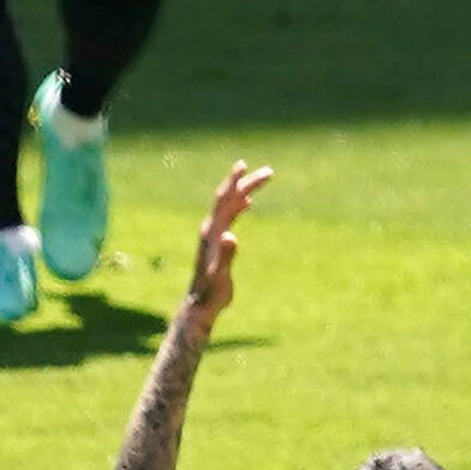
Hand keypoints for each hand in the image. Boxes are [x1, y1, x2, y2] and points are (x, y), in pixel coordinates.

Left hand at [186, 161, 272, 317]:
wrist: (201, 304)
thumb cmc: (212, 292)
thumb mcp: (220, 275)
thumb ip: (226, 255)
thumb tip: (231, 236)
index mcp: (212, 233)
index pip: (223, 201)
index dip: (233, 183)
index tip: (243, 165)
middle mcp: (211, 229)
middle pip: (229, 199)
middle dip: (247, 183)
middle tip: (269, 172)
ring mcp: (214, 235)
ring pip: (231, 206)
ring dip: (246, 191)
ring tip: (263, 180)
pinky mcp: (218, 241)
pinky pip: (230, 216)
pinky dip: (240, 205)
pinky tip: (248, 203)